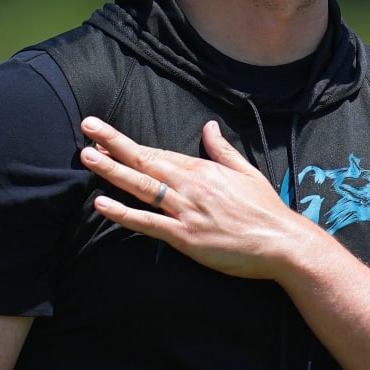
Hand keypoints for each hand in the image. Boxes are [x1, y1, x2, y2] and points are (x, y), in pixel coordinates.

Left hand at [79, 116, 308, 280]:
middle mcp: (192, 186)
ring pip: (143, 187)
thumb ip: (222, 150)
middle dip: (113, 144)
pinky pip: (149, 223)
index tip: (104, 132)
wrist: (282, 243)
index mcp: (204, 170)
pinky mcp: (186, 237)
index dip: (128, 143)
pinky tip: (102, 204)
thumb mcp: (247, 172)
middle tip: (87, 127)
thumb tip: (208, 126)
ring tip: (87, 156)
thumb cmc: (266, 210)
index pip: (159, 153)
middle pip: (145, 161)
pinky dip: (124, 213)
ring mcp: (187, 212)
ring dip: (112, 170)